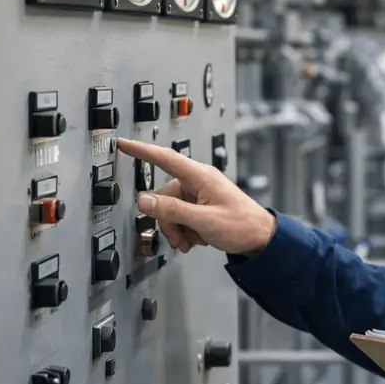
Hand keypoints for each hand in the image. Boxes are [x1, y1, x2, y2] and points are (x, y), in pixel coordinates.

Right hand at [114, 138, 275, 255]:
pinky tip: (196, 239)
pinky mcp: (201, 205)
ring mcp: (199, 193)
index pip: (165, 158)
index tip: (123, 143)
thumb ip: (172, 210)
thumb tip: (144, 200)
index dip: (141, 150)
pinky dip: (184, 230)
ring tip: (192, 240)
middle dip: (168, 220)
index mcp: (200, 176)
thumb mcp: (204, 221)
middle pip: (164, 195)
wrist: (261, 238)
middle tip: (180, 238)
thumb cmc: (242, 225)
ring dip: (177, 229)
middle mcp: (198, 181)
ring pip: (170, 209)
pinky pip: (180, 215)